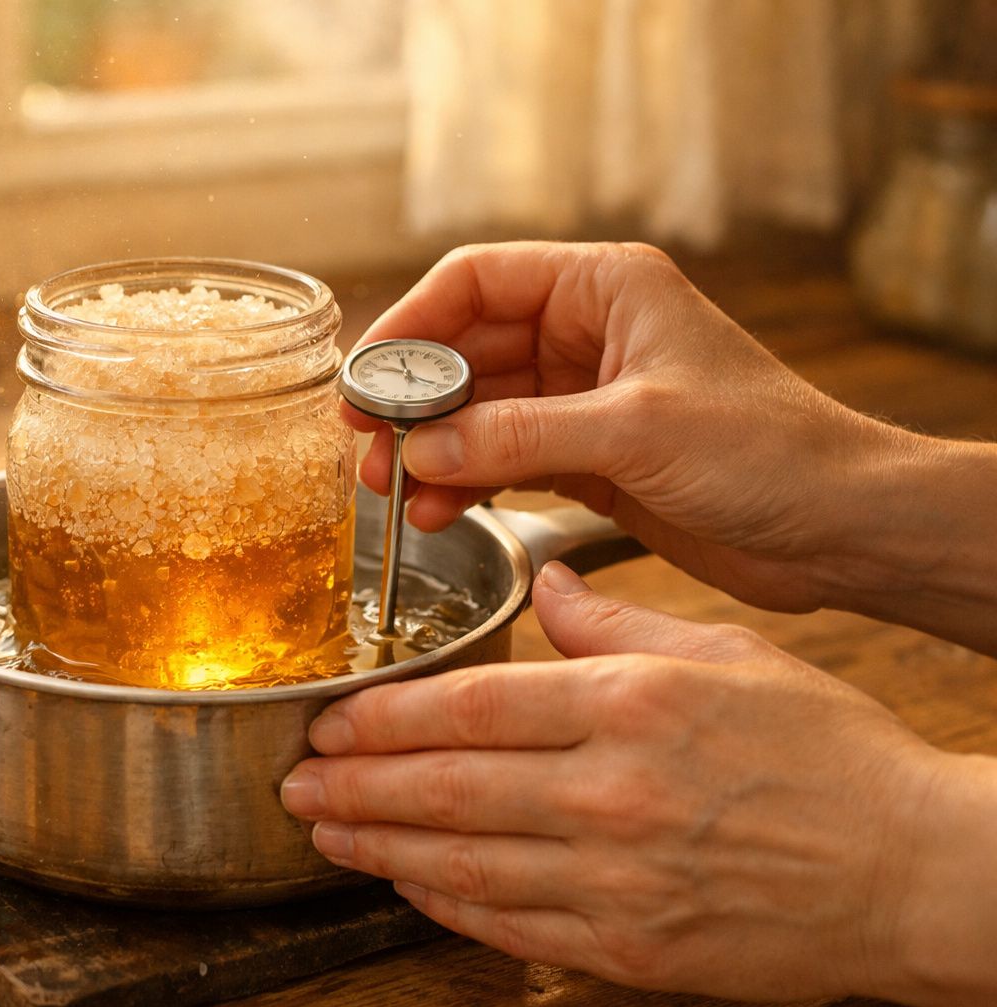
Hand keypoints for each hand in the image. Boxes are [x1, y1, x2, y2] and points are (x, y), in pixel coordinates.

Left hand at [279, 563, 996, 1006]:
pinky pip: (509, 925)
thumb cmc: (828, 754)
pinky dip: (444, 905)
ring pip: (459, 863)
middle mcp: (610, 792)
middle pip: (444, 788)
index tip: (330, 720)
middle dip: (353, 785)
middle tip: (295, 779)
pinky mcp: (630, 948)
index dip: (381, 718)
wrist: (914, 869)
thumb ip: (616, 622)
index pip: (468, 709)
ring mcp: (617, 879)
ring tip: (324, 831)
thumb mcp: (726, 654)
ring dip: (377, 846)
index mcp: (628, 705)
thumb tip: (546, 582)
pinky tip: (404, 882)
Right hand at [345, 242, 913, 616]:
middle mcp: (587, 334)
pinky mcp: (586, 459)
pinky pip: (501, 459)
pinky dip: (465, 483)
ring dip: (432, 449)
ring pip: (477, 411)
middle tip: (367, 447)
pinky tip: (438, 510)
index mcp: (606, 288)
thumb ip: (518, 435)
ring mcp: (582, 398)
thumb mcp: (634, 431)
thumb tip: (420, 451)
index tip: (366, 376)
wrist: (839, 527)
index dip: (412, 323)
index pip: (478, 280)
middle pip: (466, 350)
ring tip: (394, 491)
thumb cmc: (770, 451)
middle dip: (413, 400)